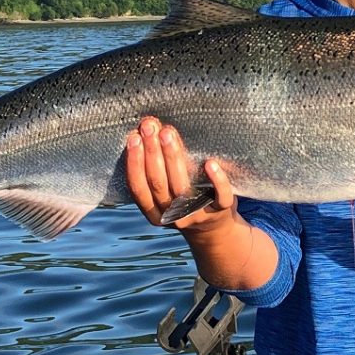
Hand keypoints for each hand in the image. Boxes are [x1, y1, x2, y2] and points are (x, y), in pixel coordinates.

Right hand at [124, 116, 236, 233]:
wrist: (215, 227)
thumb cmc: (186, 198)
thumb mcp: (167, 191)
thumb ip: (156, 169)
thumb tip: (147, 127)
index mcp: (153, 212)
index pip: (138, 188)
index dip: (134, 163)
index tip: (133, 137)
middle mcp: (173, 216)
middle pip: (158, 184)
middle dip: (152, 153)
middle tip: (150, 126)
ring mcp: (196, 214)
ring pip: (182, 187)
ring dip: (173, 158)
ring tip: (168, 133)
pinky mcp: (220, 211)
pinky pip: (219, 197)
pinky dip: (216, 180)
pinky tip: (210, 162)